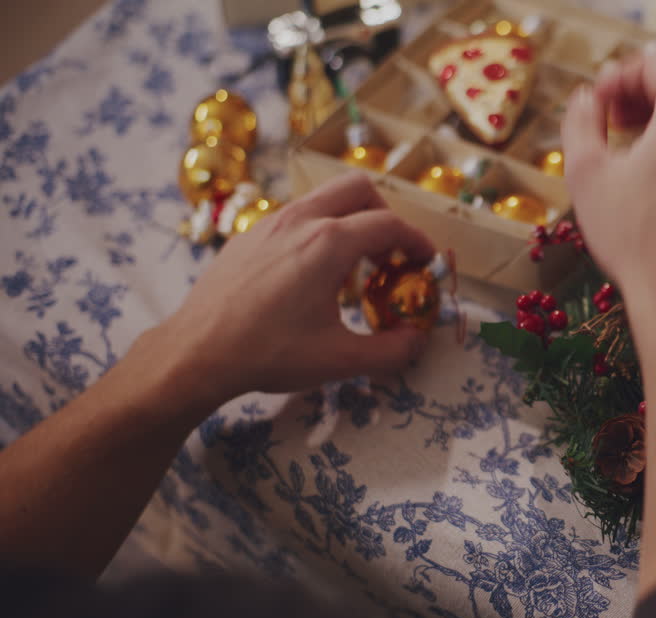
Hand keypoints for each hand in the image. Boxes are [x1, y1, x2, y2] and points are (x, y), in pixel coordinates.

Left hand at [157, 172, 434, 409]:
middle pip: (358, 188)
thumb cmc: (269, 353)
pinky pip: (295, 218)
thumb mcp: (341, 360)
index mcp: (329, 243)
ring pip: (323, 199)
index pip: (390, 224)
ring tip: (352, 270)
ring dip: (349, 223)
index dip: (417, 241)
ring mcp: (269, 224)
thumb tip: (417, 341)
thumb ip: (392, 350)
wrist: (197, 352)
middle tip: (390, 254)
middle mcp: (300, 220)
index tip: (426, 262)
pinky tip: (310, 278)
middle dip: (384, 214)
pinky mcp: (248, 237)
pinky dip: (317, 233)